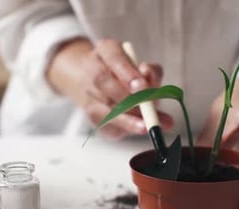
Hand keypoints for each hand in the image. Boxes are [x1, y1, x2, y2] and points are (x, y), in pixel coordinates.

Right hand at [46, 38, 172, 139]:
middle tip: (148, 110)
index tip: (142, 86)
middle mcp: (91, 67)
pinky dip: (123, 127)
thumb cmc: (127, 73)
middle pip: (102, 81)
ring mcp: (87, 91)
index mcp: (106, 49)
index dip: (127, 73)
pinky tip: (137, 128)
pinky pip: (104, 123)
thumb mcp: (143, 67)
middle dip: (126, 97)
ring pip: (102, 107)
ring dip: (127, 119)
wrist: (98, 81)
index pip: (114, 57)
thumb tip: (151, 79)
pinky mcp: (89, 112)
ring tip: (147, 125)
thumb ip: (151, 72)